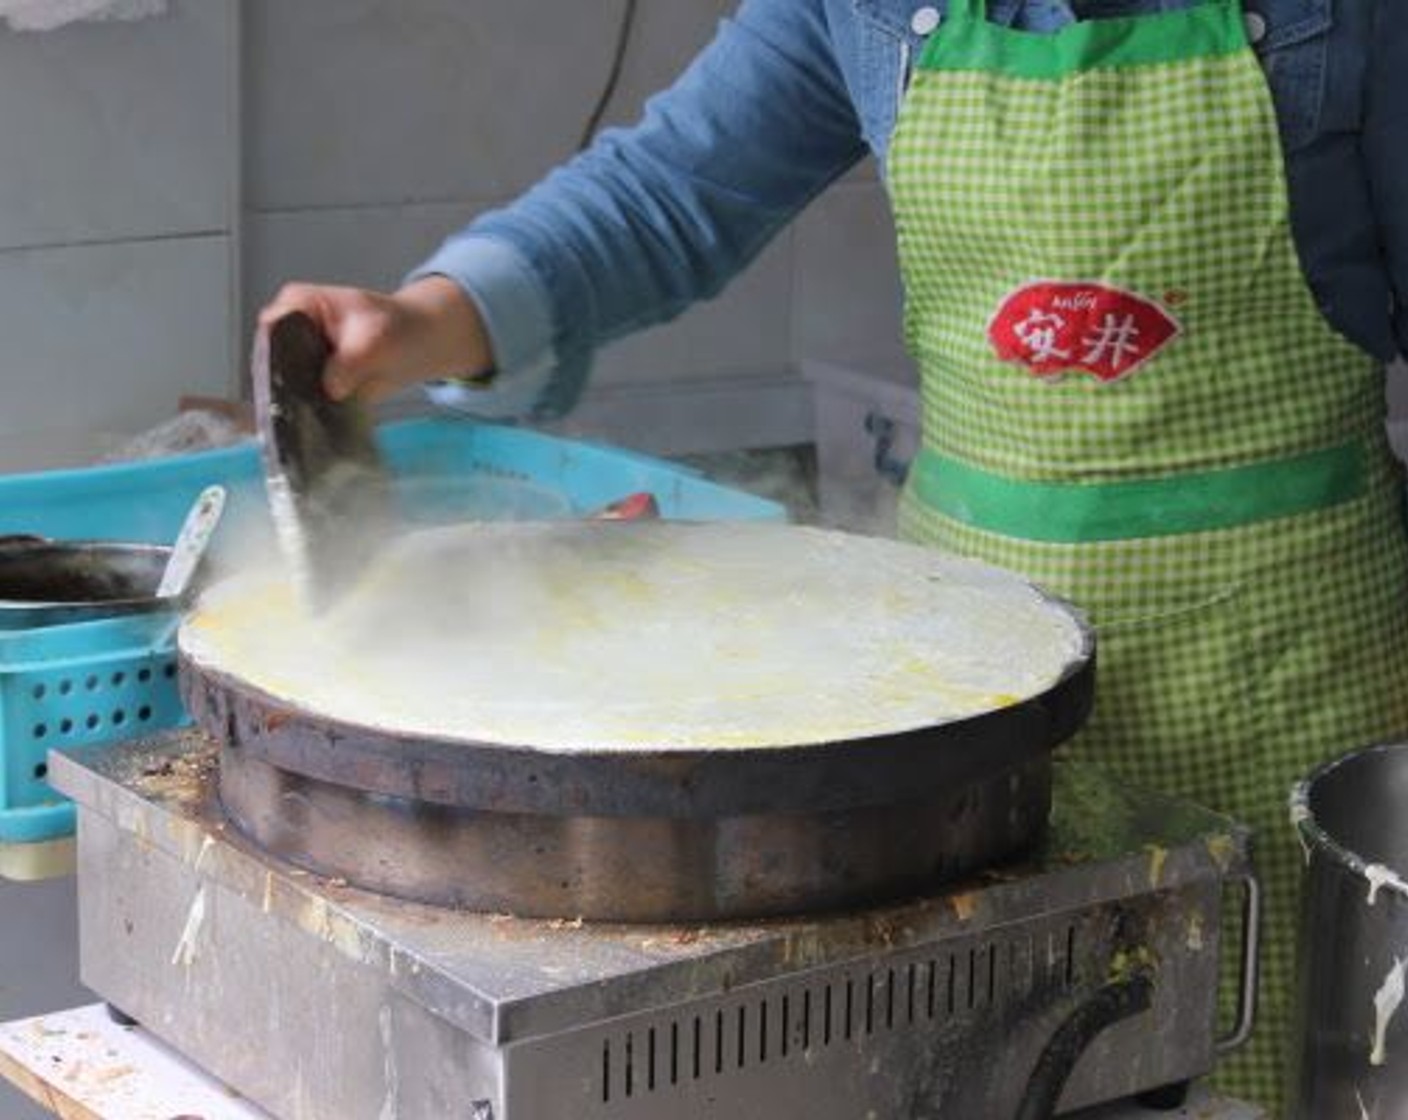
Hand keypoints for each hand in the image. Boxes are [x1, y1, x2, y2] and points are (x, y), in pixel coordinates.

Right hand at [258, 277, 493, 402]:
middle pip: (271, 360)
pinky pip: (302, 399)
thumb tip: (329, 389)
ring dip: (293, 404)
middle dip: (280, 386)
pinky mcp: (314, 382)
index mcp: (298, 304)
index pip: (271, 330)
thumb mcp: (376, 341)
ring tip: (302, 424)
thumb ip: (348, 363)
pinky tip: (314, 429)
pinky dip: (309, 413)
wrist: (421, 344)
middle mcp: (291, 330)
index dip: (271, 358)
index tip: (282, 385)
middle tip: (292, 411)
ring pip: (284, 384)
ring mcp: (301, 357)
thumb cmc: (397, 328)